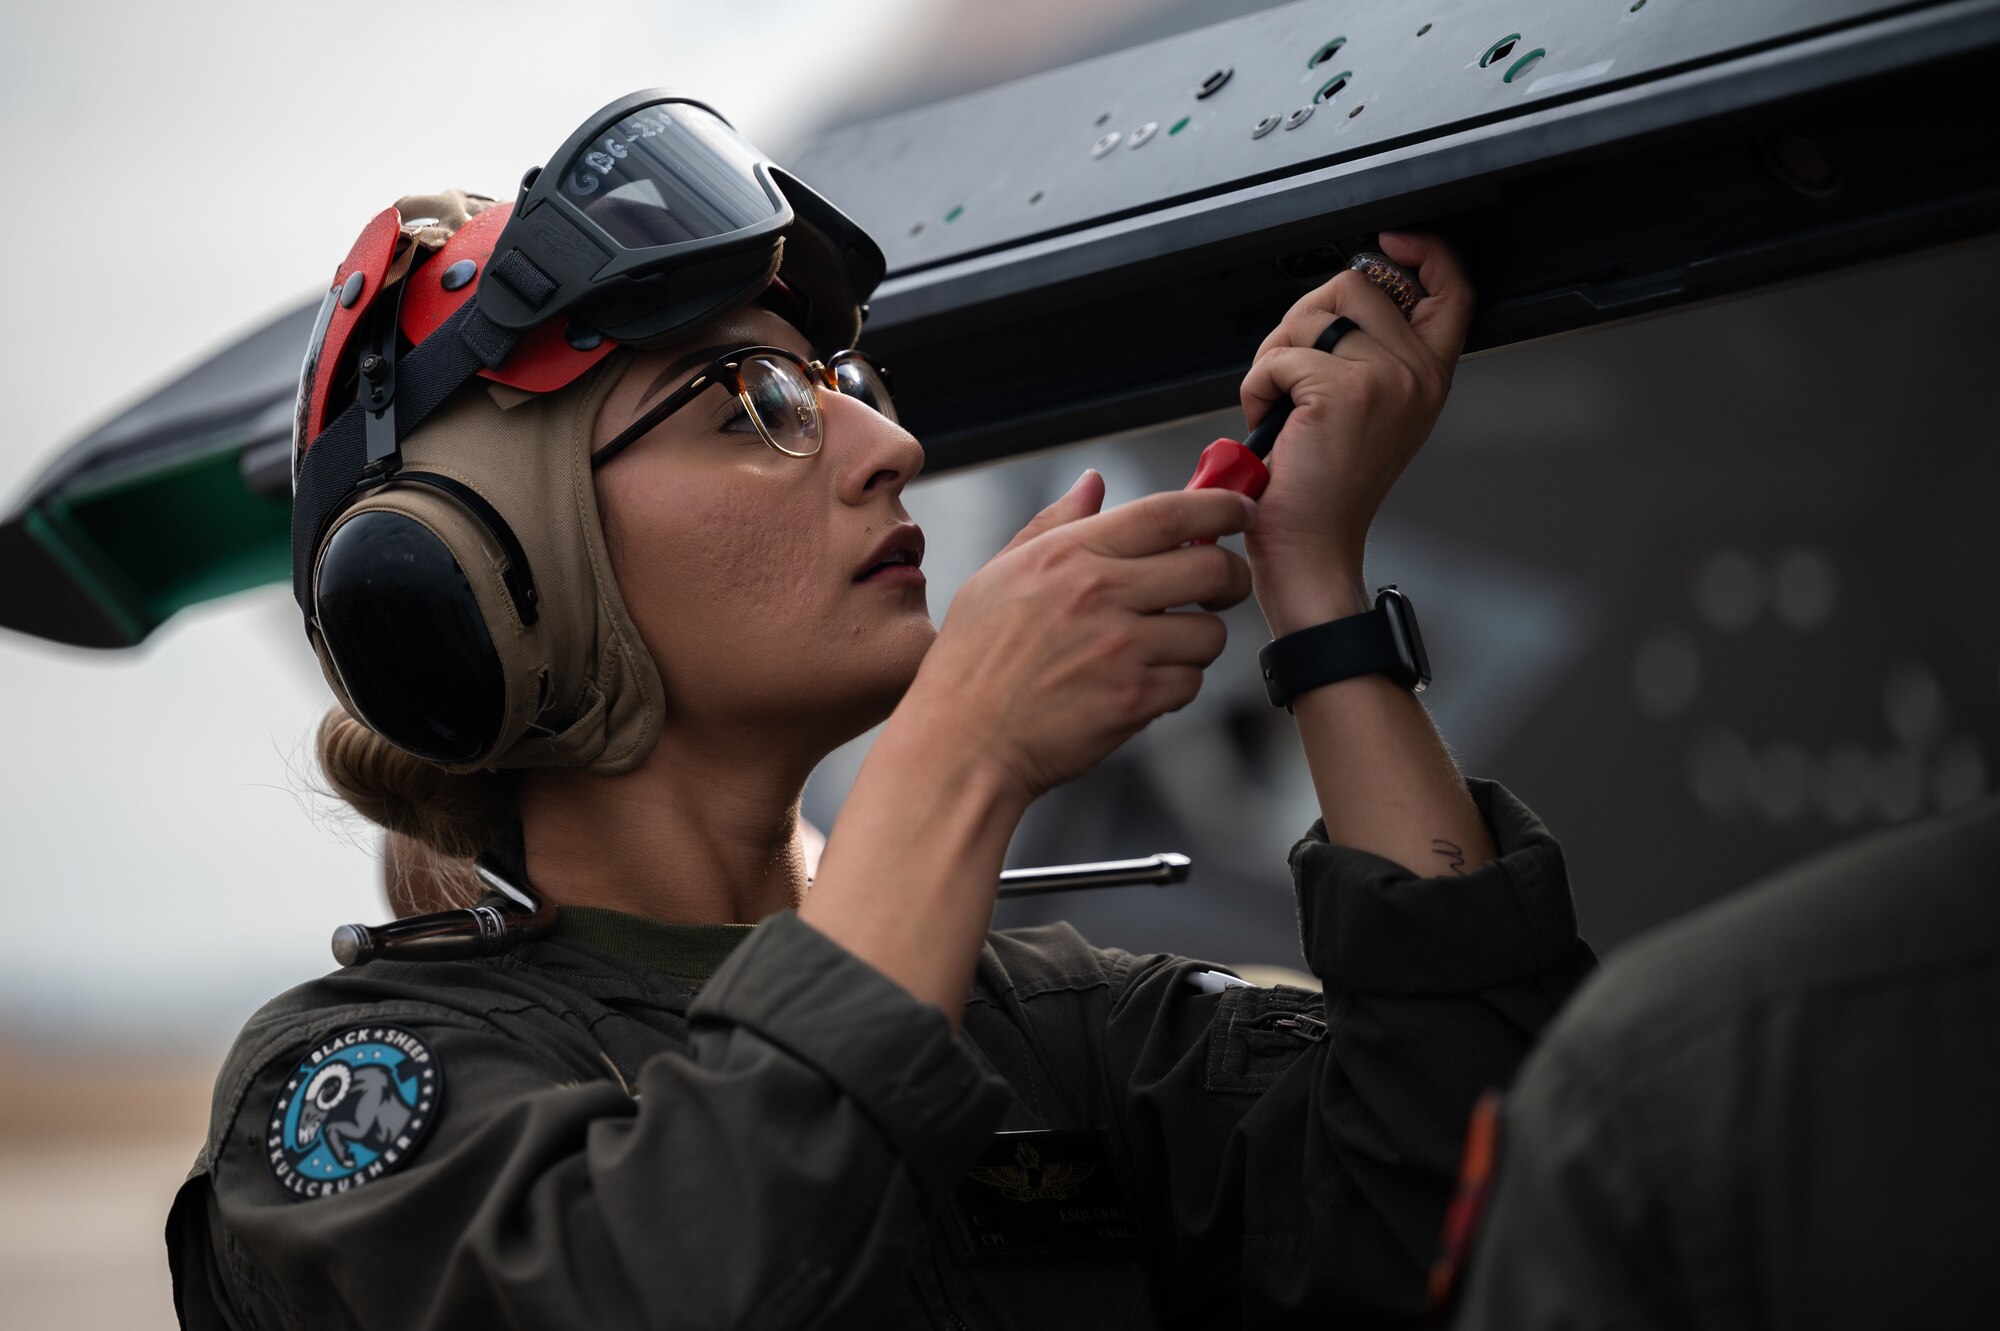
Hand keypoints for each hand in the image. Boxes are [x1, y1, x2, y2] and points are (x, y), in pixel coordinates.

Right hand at [902, 472, 1253, 801]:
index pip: (1170, 512)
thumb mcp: (998, 574)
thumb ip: (1054, 524)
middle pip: (1213, 569)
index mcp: (1070, 553)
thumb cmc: (972, 660)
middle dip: (1231, 577)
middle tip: (1221, 587)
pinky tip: (1140, 686)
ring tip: (1160, 649)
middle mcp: (1100, 593)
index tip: (1237, 511)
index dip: (1220, 507)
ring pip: (1209, 633)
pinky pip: (1190, 683)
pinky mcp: (1133, 699)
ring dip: (1196, 641)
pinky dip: (1175, 686)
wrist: (962, 742)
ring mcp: (1121, 648)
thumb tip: (1094, 483)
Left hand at [1239, 231, 1474, 633]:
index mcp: (1430, 375)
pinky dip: (1257, 386)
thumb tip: (1342, 297)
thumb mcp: (1367, 412)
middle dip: (1305, 320)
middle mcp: (1417, 374)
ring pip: (1310, 314)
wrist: (1311, 550)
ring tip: (1283, 406)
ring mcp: (1384, 379)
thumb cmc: (1325, 490)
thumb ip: (1372, 353)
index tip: (1391, 241)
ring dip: (1276, 356)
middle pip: (1355, 284)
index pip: (1451, 287)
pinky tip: (1271, 422)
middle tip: (1293, 377)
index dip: (1423, 251)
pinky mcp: (1341, 391)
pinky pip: (1279, 355)